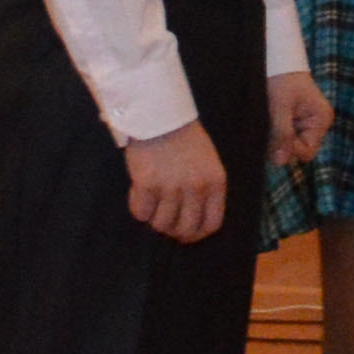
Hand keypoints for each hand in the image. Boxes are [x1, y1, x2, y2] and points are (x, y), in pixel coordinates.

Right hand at [120, 119, 228, 241]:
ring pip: (161, 223)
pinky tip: (139, 195)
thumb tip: (190, 217)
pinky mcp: (147, 184)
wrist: (161, 117)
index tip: (185, 235)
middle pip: (185, 228)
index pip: (211, 224)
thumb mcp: (208, 164)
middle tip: (164, 224)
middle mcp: (196, 188)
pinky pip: (140, 212)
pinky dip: (138, 208)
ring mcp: (171, 187)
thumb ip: (205, 189)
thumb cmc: (185, 139)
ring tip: (152, 206)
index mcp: (215, 183)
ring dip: (154, 219)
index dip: (196, 235)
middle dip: (173, 231)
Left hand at [268, 68, 330, 170]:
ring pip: (289, 144)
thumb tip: (280, 162)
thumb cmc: (281, 80)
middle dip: (282, 145)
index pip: (307, 152)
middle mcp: (316, 124)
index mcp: (321, 120)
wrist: (276, 61)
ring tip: (268, 121)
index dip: (290, 150)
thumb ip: (282, 134)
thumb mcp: (279, 107)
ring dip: (276, 139)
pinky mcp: (294, 121)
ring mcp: (305, 123)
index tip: (274, 138)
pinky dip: (274, 133)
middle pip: (298, 150)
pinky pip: (284, 136)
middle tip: (268, 128)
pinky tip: (267, 122)